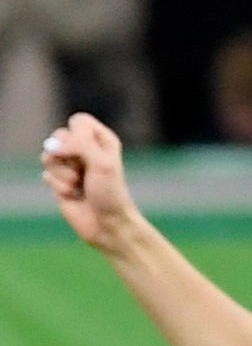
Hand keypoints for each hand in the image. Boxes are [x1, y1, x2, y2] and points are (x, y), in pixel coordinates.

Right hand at [40, 112, 139, 252]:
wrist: (108, 225)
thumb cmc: (111, 194)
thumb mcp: (103, 163)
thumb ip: (81, 143)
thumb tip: (55, 145)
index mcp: (102, 140)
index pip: (78, 121)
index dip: (76, 134)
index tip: (84, 151)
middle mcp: (86, 149)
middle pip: (58, 136)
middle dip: (66, 156)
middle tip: (82, 172)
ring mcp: (71, 165)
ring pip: (48, 155)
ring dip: (62, 173)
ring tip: (78, 185)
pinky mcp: (59, 181)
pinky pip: (46, 174)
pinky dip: (59, 186)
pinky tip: (73, 195)